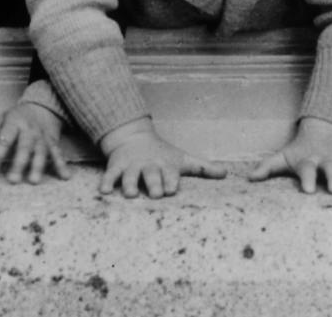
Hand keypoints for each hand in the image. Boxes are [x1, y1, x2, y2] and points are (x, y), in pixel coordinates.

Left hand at [0, 103, 70, 183]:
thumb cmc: (19, 115)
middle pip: (24, 147)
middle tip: (12, 180)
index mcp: (14, 122)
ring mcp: (42, 136)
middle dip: (18, 164)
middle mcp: (29, 130)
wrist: (43, 105)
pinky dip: (62, 165)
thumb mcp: (3, 117)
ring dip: (37, 166)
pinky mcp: (53, 141)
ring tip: (33, 180)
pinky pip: (58, 153)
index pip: (4, 139)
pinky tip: (65, 176)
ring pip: (41, 152)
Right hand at [98, 118, 226, 198]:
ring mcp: (132, 166)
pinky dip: (107, 182)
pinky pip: (110, 174)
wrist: (135, 137)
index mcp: (165, 166)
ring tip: (130, 193)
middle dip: (153, 183)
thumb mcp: (183, 159)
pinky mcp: (117, 166)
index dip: (171, 181)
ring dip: (130, 184)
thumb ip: (204, 168)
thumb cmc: (163, 155)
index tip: (172, 189)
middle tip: (155, 193)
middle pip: (151, 175)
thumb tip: (227, 174)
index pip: (170, 174)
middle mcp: (149, 166)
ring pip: (130, 175)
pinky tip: (104, 191)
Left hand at [249, 117, 331, 193]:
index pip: (306, 169)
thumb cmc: (300, 152)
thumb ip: (267, 167)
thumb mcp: (283, 157)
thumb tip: (249, 178)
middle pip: (331, 168)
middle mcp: (326, 160)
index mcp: (308, 160)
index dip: (306, 178)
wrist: (321, 132)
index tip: (306, 190)